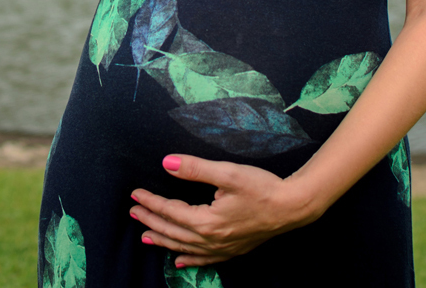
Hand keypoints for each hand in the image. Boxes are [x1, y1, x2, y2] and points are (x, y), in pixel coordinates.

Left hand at [130, 154, 322, 267]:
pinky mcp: (233, 250)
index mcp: (207, 221)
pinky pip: (205, 260)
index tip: (134, 194)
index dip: (151, 202)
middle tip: (132, 211)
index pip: (170, 211)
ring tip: (146, 236)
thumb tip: (167, 163)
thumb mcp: (228, 173)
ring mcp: (223, 248)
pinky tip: (180, 262)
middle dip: (151, 220)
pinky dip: (189, 261)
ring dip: (164, 241)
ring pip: (185, 248)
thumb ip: (195, 169)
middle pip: (173, 231)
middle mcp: (211, 240)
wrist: (293, 207)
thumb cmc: (262, 187)